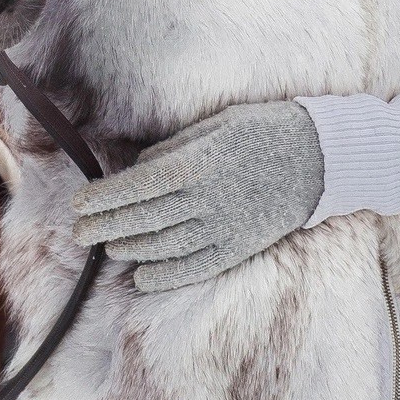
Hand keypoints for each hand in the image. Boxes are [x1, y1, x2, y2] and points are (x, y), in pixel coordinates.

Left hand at [71, 101, 325, 291]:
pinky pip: (197, 266)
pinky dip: (166, 275)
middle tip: (78, 233)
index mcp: (201, 162)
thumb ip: (175, 147)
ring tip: (108, 245)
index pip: (140, 185)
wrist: (321, 158)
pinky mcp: (241, 246)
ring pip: (166, 245)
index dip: (105, 197)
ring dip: (131, 248)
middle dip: (106, 225)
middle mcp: (210, 198)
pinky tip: (142, 276)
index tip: (79, 204)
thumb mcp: (217, 123)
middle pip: (145, 218)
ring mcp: (226, 226)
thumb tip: (137, 166)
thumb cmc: (265, 129)